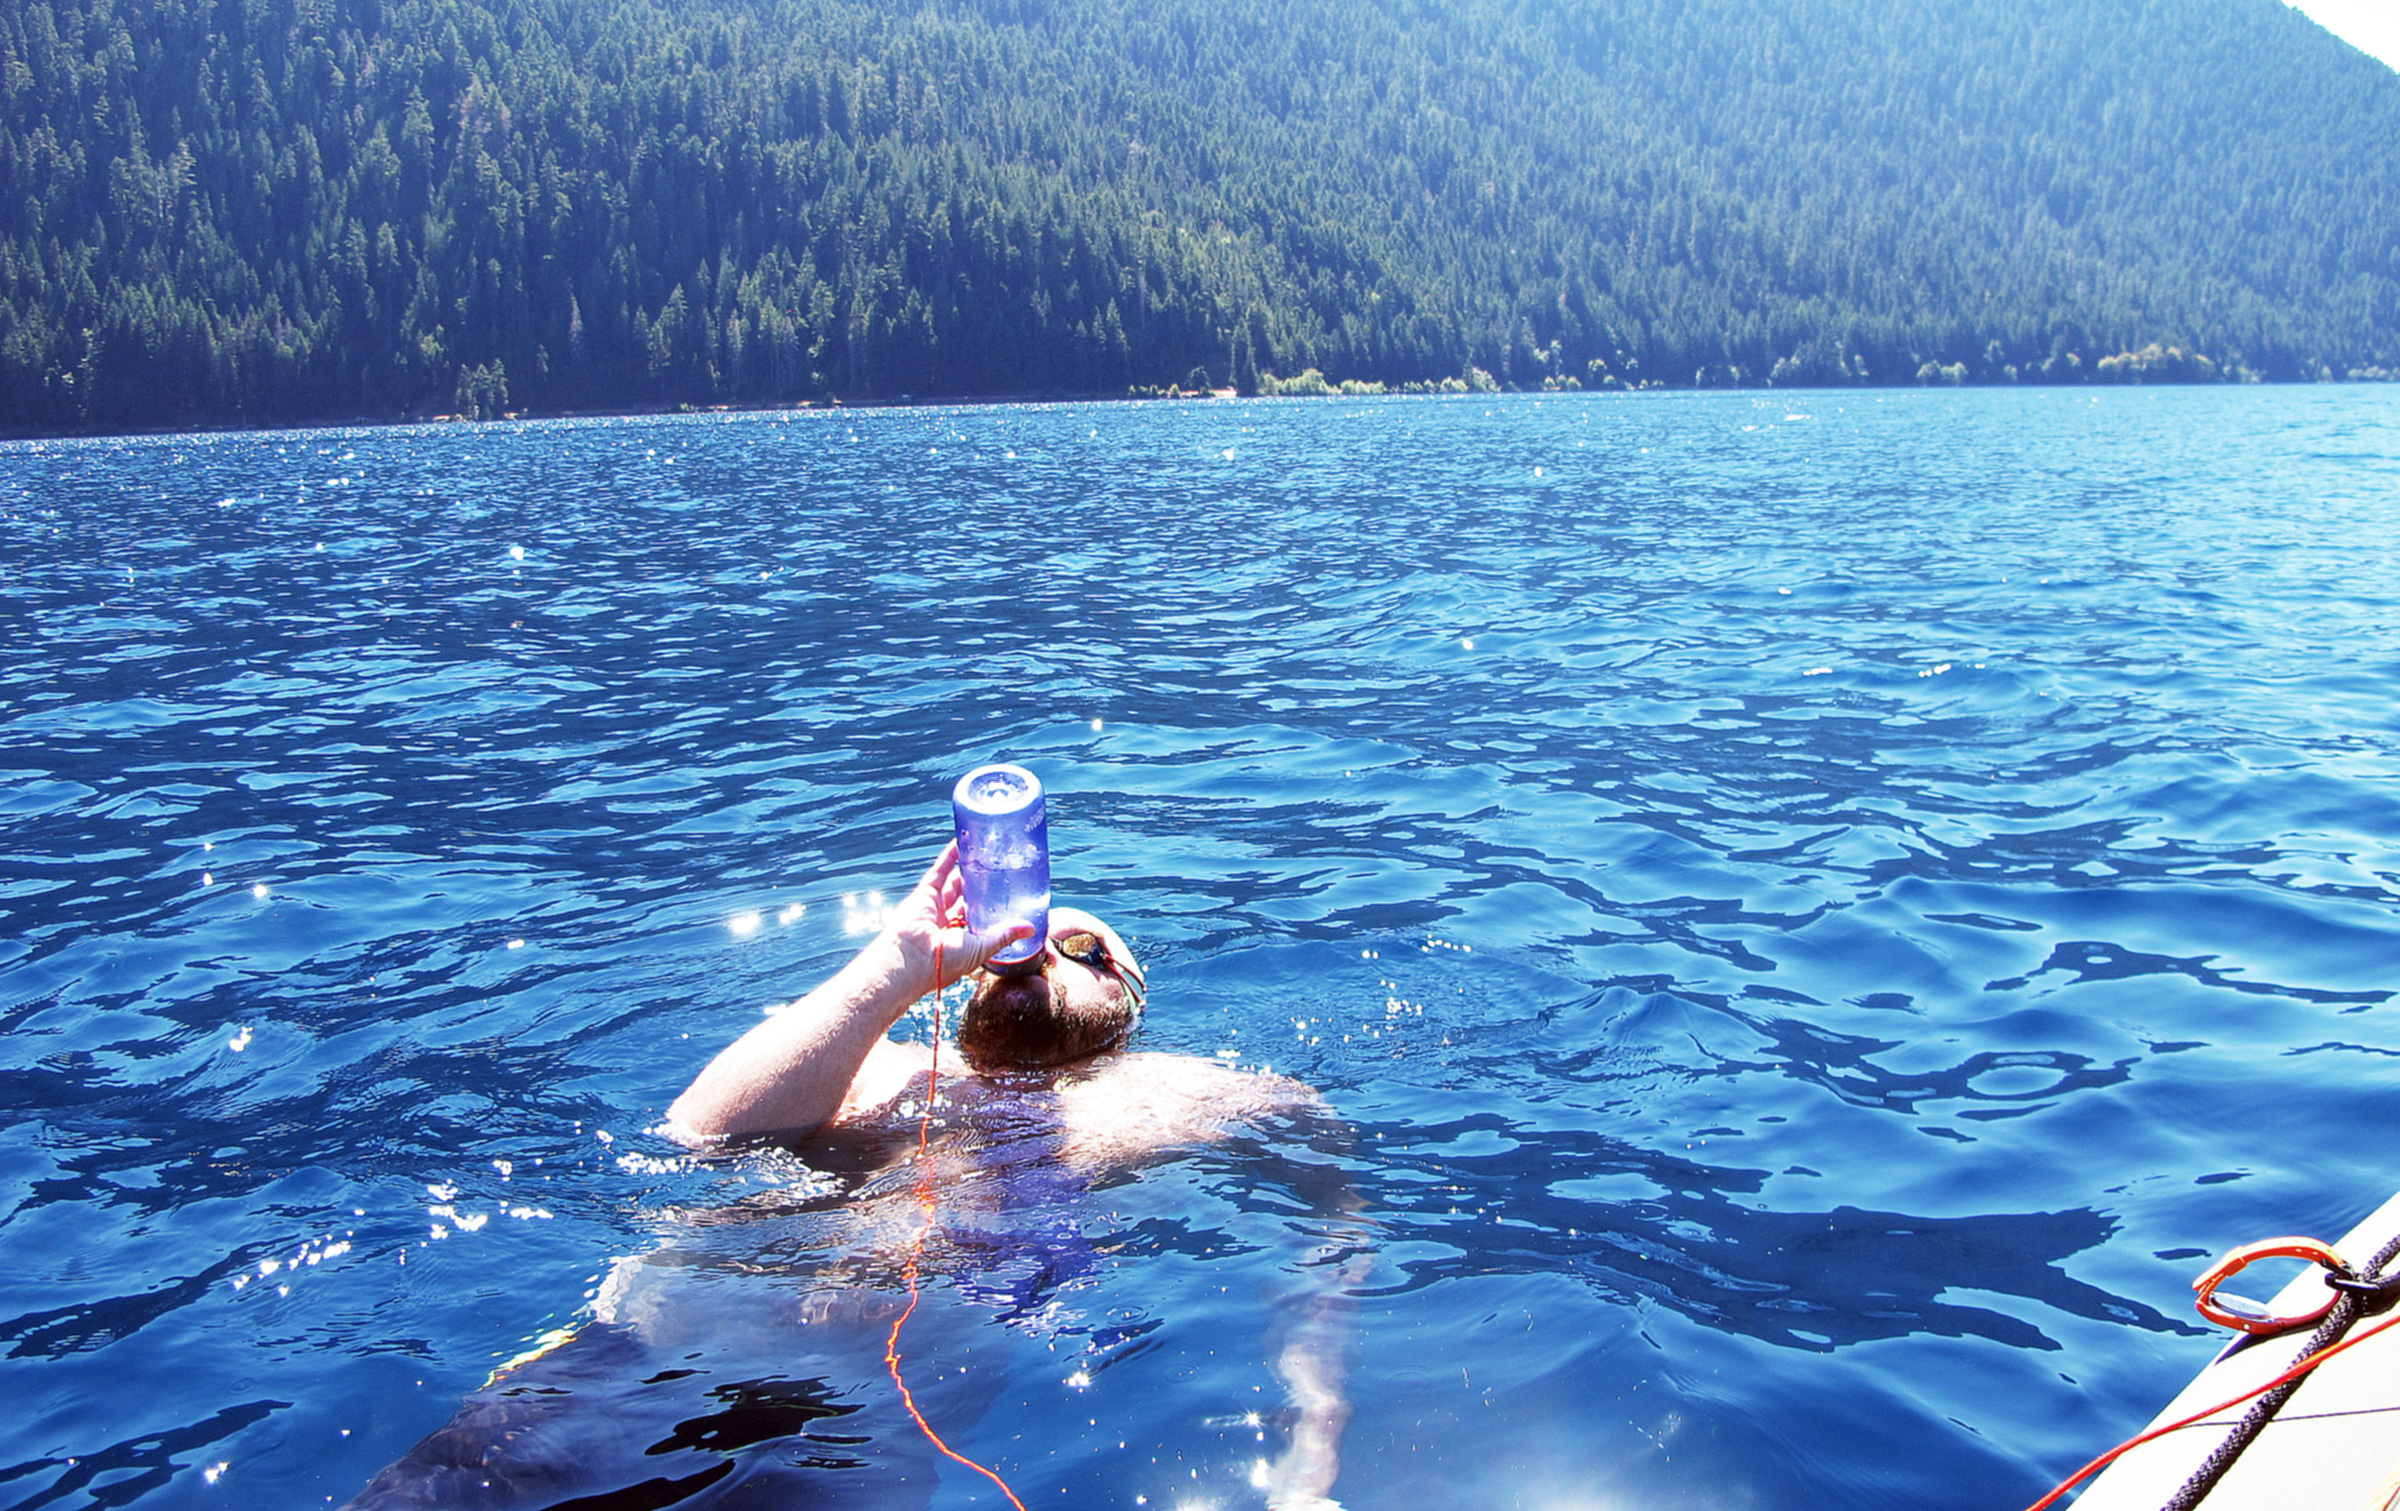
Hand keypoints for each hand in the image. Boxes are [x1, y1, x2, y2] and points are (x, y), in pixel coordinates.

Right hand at [880, 841, 1034, 1000]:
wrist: (911, 960)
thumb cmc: (944, 963)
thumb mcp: (981, 948)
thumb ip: (1004, 935)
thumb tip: (1031, 929)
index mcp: (962, 940)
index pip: (980, 920)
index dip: (992, 908)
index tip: (1008, 895)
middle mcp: (948, 924)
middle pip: (968, 899)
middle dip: (981, 886)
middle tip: (998, 870)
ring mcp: (936, 908)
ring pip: (954, 883)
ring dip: (967, 868)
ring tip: (984, 853)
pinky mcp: (924, 895)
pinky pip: (939, 872)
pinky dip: (950, 857)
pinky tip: (961, 843)